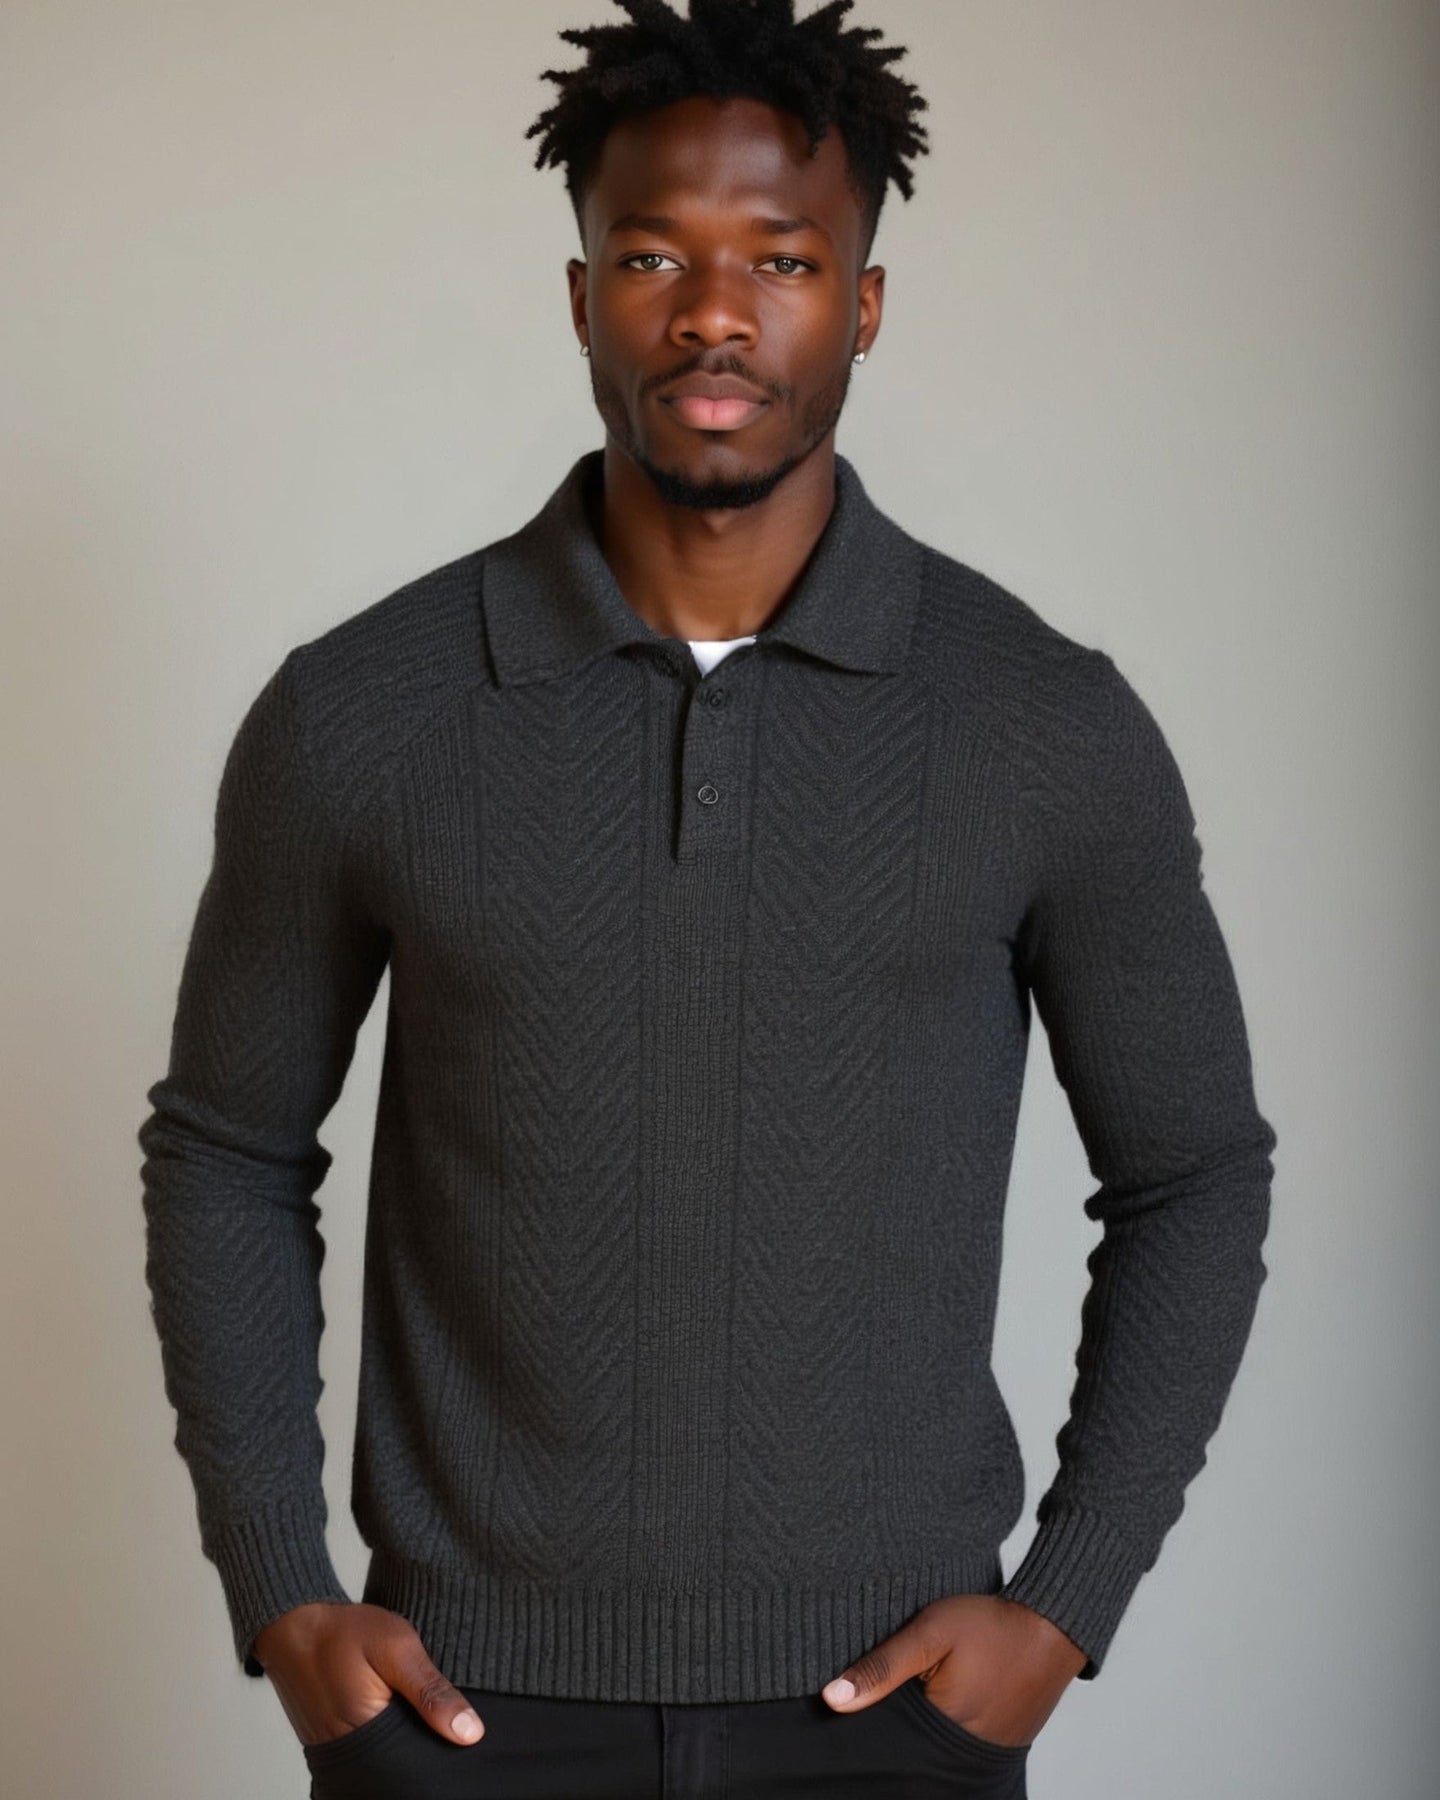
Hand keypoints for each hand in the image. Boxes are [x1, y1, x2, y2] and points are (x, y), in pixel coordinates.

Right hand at [252, 1601, 484, 1750]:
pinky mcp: (339, 1741)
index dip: (445, 1755)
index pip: (418, 1770)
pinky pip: (376, 1748)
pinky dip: (395, 1735)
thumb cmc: (342, 1632)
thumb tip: (471, 1734)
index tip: (468, 1743)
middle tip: (452, 1725)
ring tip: (434, 1719)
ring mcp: (342, 1751)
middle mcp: (352, 1756)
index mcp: (366, 1741)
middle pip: (406, 1769)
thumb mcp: (396, 1649)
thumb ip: (431, 1691)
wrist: (292, 1624)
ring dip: (413, 1741)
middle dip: (430, 1750)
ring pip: (392, 1759)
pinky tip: (410, 1716)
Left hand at [820, 1594, 1086, 1748]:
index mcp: (942, 1734)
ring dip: (913, 1733)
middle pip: (908, 1755)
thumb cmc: (991, 1625)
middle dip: (889, 1734)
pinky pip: (952, 1747)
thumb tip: (832, 1699)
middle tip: (878, 1699)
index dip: (866, 1732)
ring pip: (928, 1753)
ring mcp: (981, 1753)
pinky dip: (936, 1731)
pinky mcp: (995, 1745)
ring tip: (904, 1702)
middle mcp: (963, 1755)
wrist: (1052, 1625)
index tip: (847, 1715)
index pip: (888, 1750)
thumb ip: (882, 1666)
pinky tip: (928, 1706)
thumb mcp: (930, 1633)